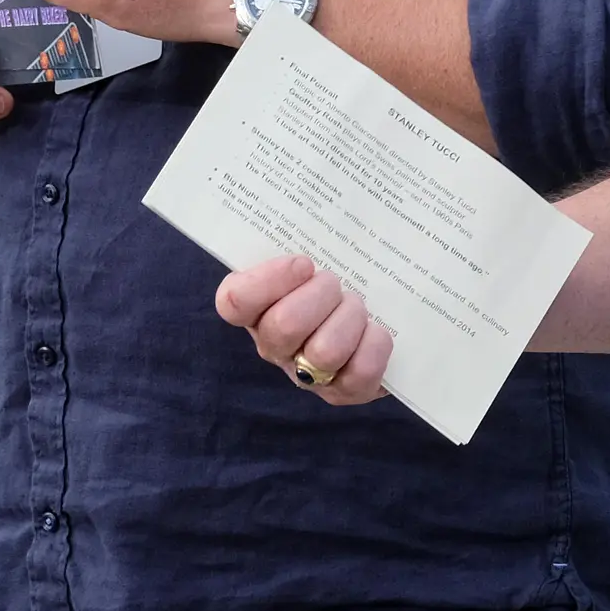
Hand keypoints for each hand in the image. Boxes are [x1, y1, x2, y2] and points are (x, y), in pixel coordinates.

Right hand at [211, 255, 393, 407]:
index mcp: (255, 308)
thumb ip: (301, 242)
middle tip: (335, 284)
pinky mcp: (343, 393)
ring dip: (350, 318)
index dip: (269, 280)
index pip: (234, 301)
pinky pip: (359, 372)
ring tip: (356, 307)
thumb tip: (314, 217)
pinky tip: (375, 330)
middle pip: (284, 325)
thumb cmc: (329, 284)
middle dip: (322, 295)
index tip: (304, 264)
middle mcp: (273, 345)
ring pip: (324, 351)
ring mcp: (307, 374)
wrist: (369, 323)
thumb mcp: (308, 262)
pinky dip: (374, 344)